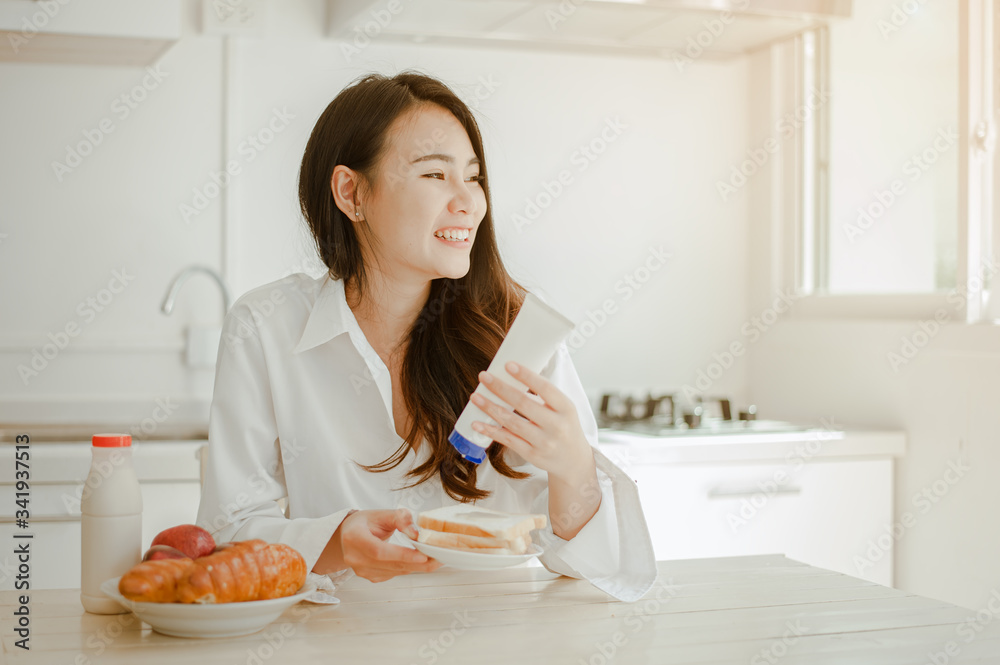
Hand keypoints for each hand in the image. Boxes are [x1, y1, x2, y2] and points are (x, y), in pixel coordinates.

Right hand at [328, 509, 441, 582]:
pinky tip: (420, 562)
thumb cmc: (366, 522)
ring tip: (436, 559)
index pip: (379, 551)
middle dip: (417, 563)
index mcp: (354, 537)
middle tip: (439, 558)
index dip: (402, 555)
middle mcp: (354, 557)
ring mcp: (361, 570)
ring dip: (416, 567)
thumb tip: (417, 534)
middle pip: (389, 564)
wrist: (348, 535)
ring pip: (393, 571)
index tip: (423, 556)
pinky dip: (408, 568)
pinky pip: (393, 574)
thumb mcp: (382, 513)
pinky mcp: (369, 577)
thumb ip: (400, 518)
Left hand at [470, 361, 594, 482]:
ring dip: (490, 408)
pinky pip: (508, 440)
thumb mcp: (563, 409)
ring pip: (512, 422)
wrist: (574, 460)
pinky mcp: (532, 454)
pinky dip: (491, 431)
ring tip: (475, 397)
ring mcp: (544, 442)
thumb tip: (512, 376)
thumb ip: (543, 396)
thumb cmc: (564, 427)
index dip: (526, 376)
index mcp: (566, 408)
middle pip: (524, 404)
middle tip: (484, 377)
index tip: (508, 365)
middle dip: (501, 388)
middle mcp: (556, 425)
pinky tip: (477, 423)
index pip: (545, 388)